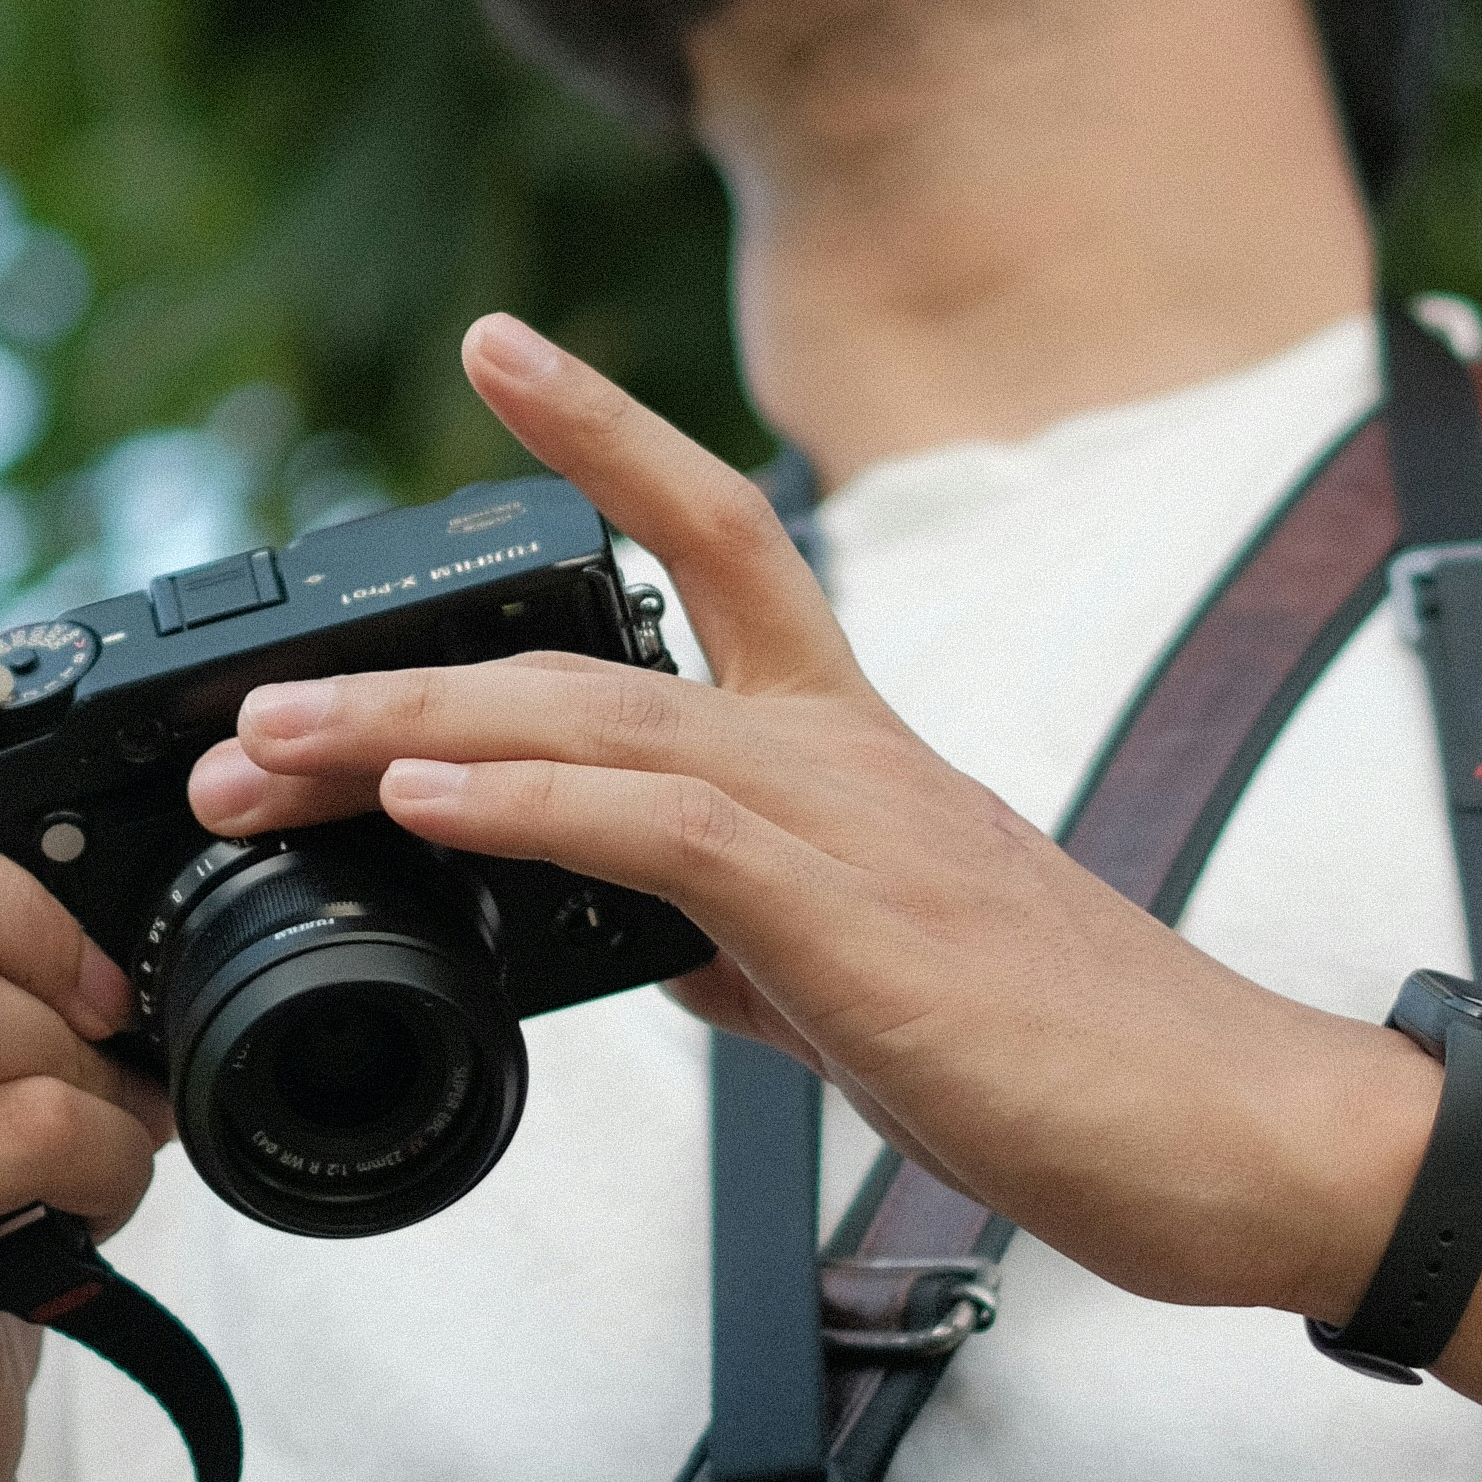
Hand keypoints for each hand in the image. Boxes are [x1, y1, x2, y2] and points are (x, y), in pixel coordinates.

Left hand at [185, 318, 1430, 1320]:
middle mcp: (844, 749)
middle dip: (401, 673)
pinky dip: (527, 806)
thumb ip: (753, 935)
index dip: (602, 434)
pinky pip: (661, 830)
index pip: (715, 536)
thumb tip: (646, 939)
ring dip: (411, 732)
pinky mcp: (854, 912)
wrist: (1232, 1135)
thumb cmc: (1070, 1064)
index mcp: (851, 746)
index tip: (497, 346)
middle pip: (594, 645)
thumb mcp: (870, 979)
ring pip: (598, 720)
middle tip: (250, 710)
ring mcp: (852, 818)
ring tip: (272, 747)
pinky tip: (425, 804)